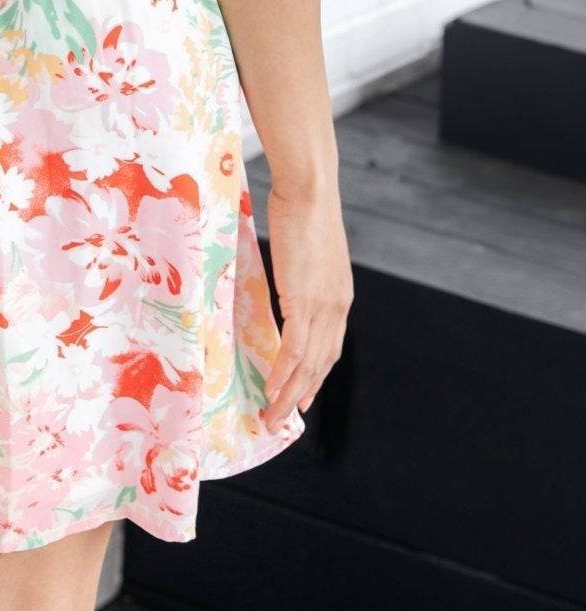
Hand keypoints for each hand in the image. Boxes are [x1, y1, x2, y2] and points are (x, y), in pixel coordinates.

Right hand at [261, 180, 352, 432]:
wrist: (309, 191)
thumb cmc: (303, 209)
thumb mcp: (307, 251)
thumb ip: (302, 273)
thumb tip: (287, 281)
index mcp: (339, 297)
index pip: (329, 348)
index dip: (316, 376)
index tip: (303, 397)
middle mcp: (337, 308)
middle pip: (321, 365)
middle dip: (302, 395)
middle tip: (283, 418)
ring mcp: (323, 307)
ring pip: (308, 365)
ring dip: (290, 394)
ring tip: (272, 415)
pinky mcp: (304, 302)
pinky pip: (293, 350)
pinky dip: (283, 374)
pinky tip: (271, 390)